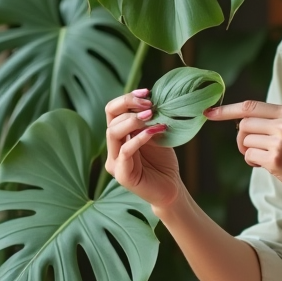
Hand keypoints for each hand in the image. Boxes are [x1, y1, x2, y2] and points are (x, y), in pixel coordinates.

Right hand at [104, 88, 183, 210]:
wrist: (171, 188)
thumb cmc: (163, 161)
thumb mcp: (156, 134)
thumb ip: (149, 120)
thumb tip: (150, 97)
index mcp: (119, 137)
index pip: (112, 111)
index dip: (126, 98)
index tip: (146, 92)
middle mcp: (113, 148)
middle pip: (110, 118)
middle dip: (130, 106)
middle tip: (151, 105)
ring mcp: (115, 162)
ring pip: (112, 133)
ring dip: (132, 120)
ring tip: (152, 116)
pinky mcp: (122, 175)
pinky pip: (125, 152)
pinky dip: (139, 139)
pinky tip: (154, 131)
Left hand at [204, 100, 281, 203]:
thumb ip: (273, 121)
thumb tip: (241, 122)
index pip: (250, 106)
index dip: (226, 109)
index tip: (208, 113)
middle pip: (243, 125)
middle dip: (242, 139)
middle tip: (253, 150)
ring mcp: (280, 140)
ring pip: (245, 141)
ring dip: (249, 152)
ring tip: (267, 159)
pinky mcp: (276, 159)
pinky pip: (249, 157)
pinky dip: (254, 163)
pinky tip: (269, 166)